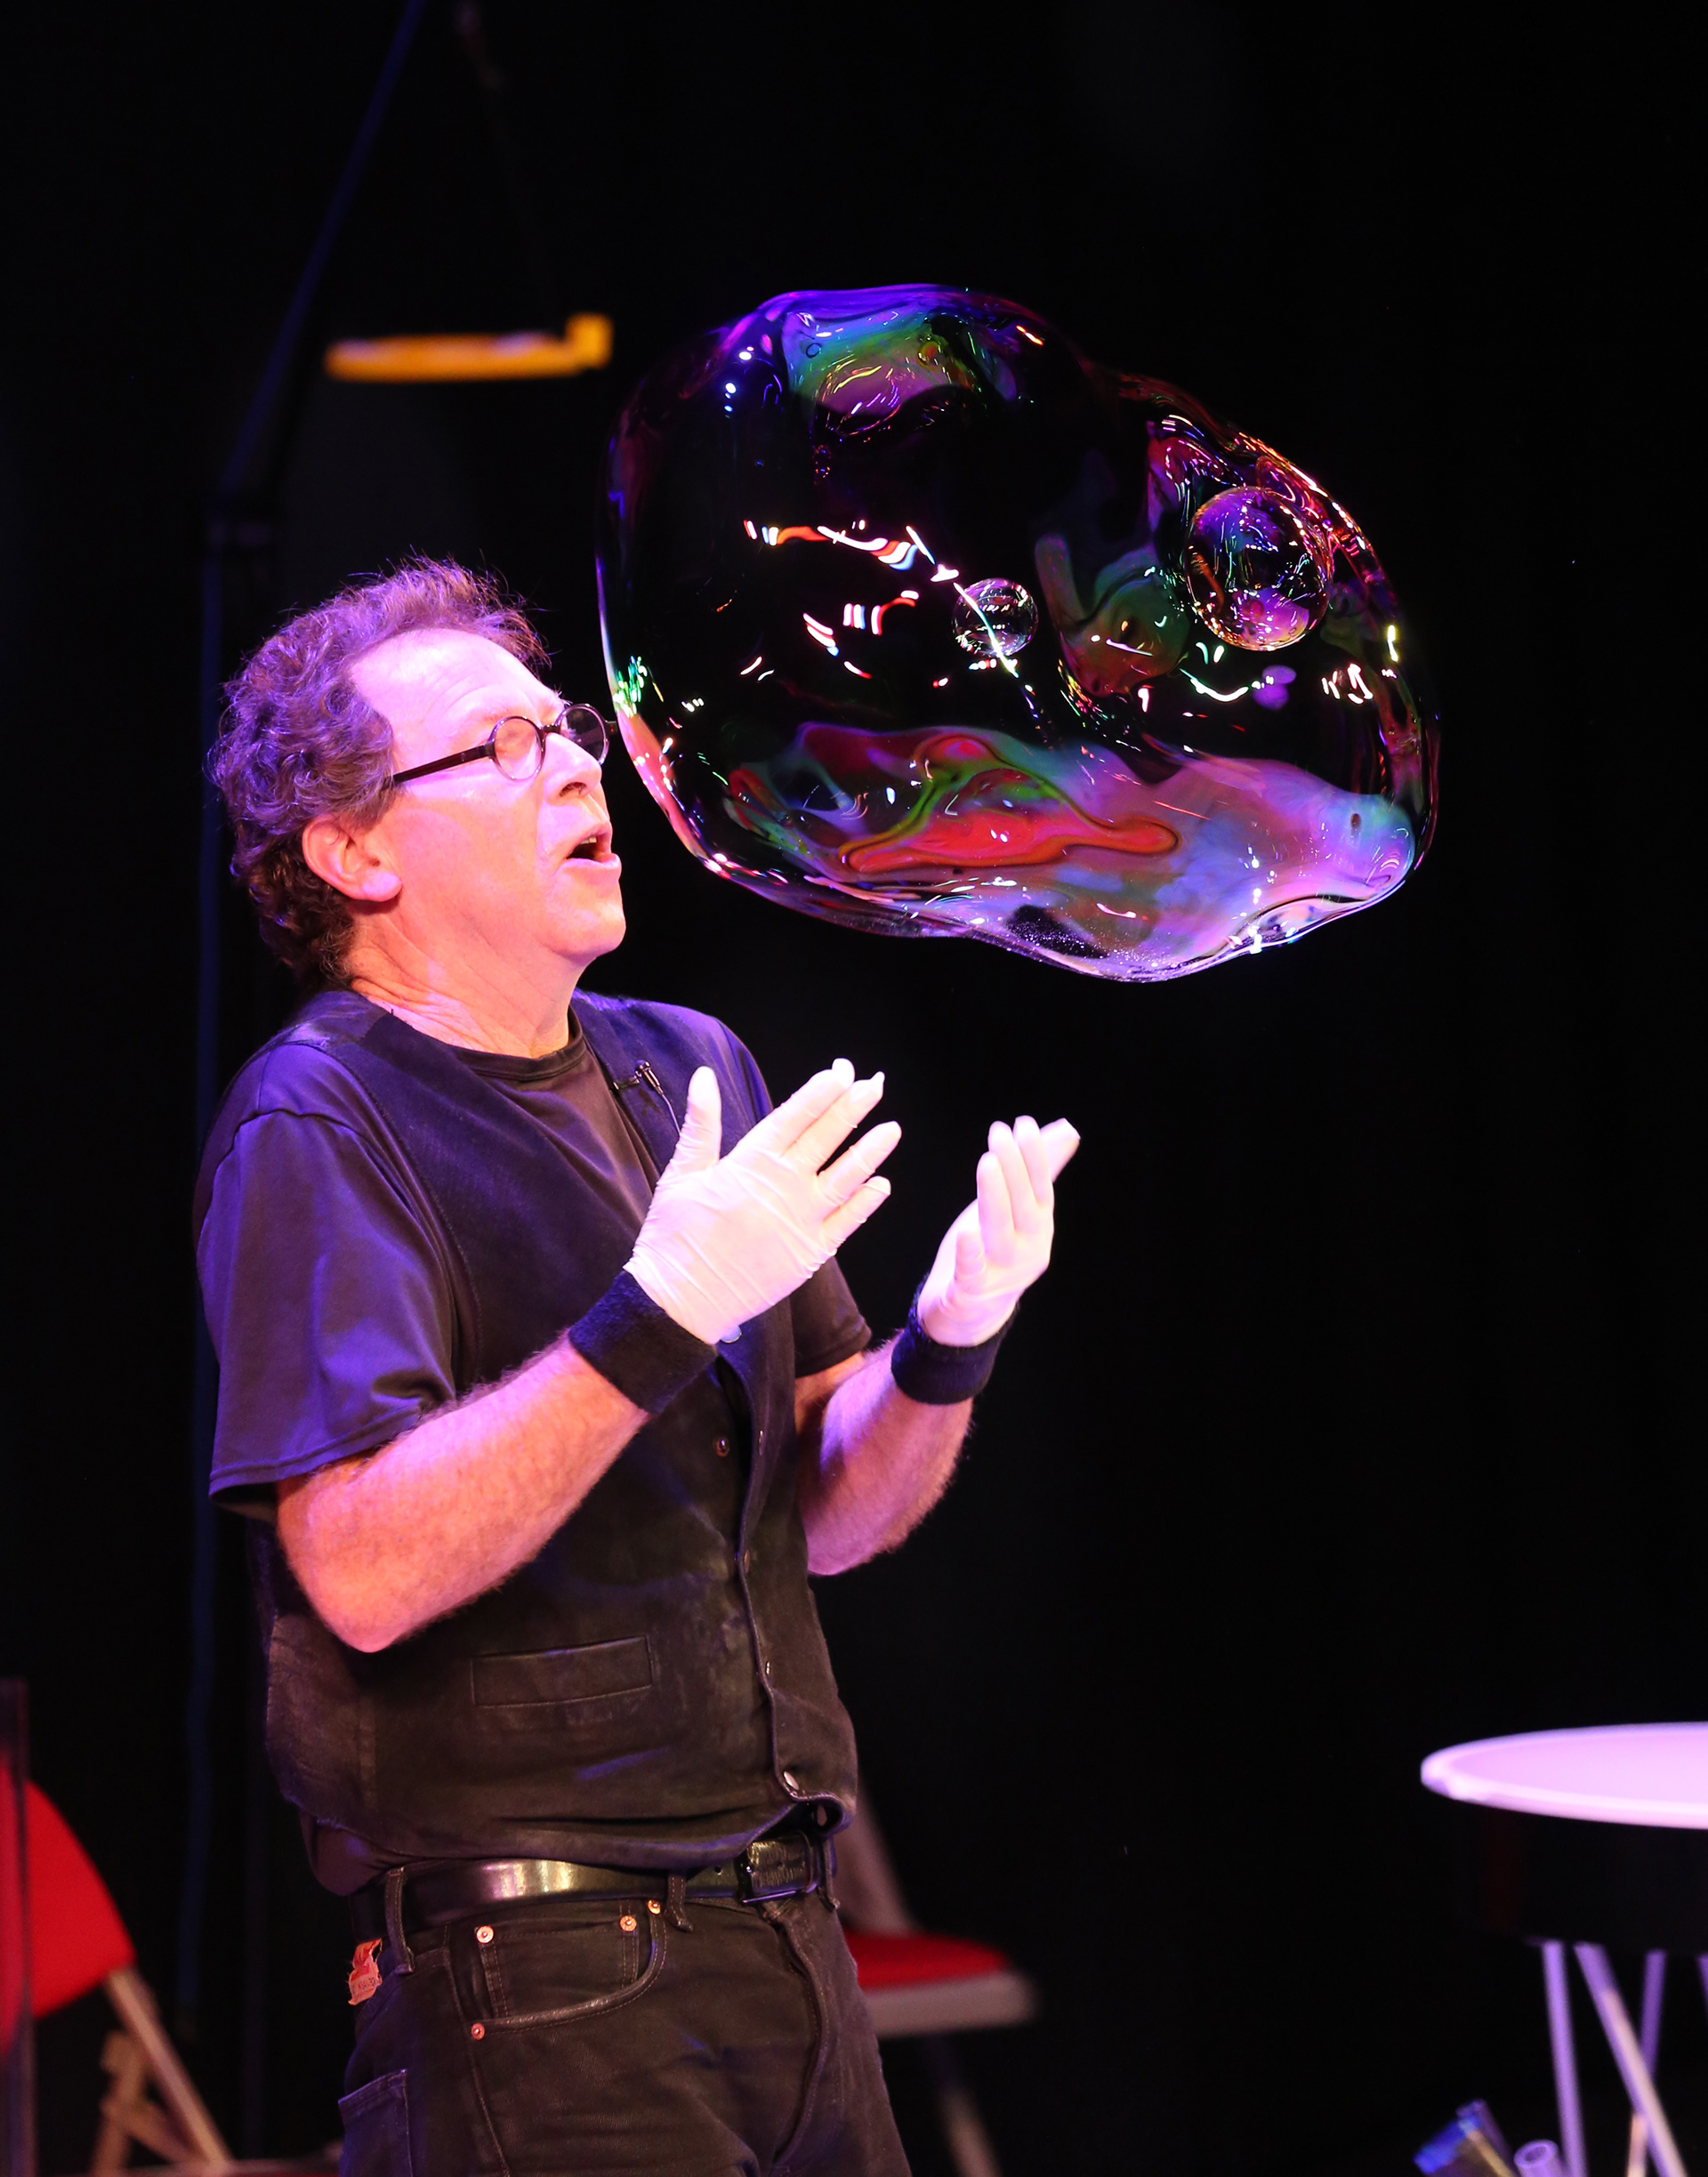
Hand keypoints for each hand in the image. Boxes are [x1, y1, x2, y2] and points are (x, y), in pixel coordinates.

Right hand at [627, 1060, 899, 1344]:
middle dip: (851, 1108)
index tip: (841, 1071)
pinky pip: (847, 1223)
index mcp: (749, 1163)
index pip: (794, 1116)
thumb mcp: (682, 1174)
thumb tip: (704, 1074)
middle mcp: (782, 1186)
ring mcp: (800, 1220)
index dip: (820, 1092)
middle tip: (874, 1084)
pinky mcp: (809, 1254)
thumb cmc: (673, 1236)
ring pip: (845, 1178)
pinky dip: (865, 1203)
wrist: (681, 1301)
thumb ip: (702, 1124)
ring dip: (870, 1152)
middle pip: (825, 1139)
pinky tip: (882, 1185)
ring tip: (893, 1128)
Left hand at [915, 1115, 1078, 1346]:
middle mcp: (1028, 1249)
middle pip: (1022, 1205)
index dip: (1035, 1155)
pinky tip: (965, 1233)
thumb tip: (1068, 1130)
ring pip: (1000, 1231)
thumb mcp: (1018, 1210)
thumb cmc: (994, 1249)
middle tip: (999, 1131)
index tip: (1024, 1123)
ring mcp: (1002, 1272)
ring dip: (995, 1195)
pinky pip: (973, 1270)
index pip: (1041, 1188)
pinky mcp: (972, 1289)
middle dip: (1013, 1166)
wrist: (972, 1311)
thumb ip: (1041, 1172)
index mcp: (1039, 1228)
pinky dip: (970, 1252)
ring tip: (987, 1161)